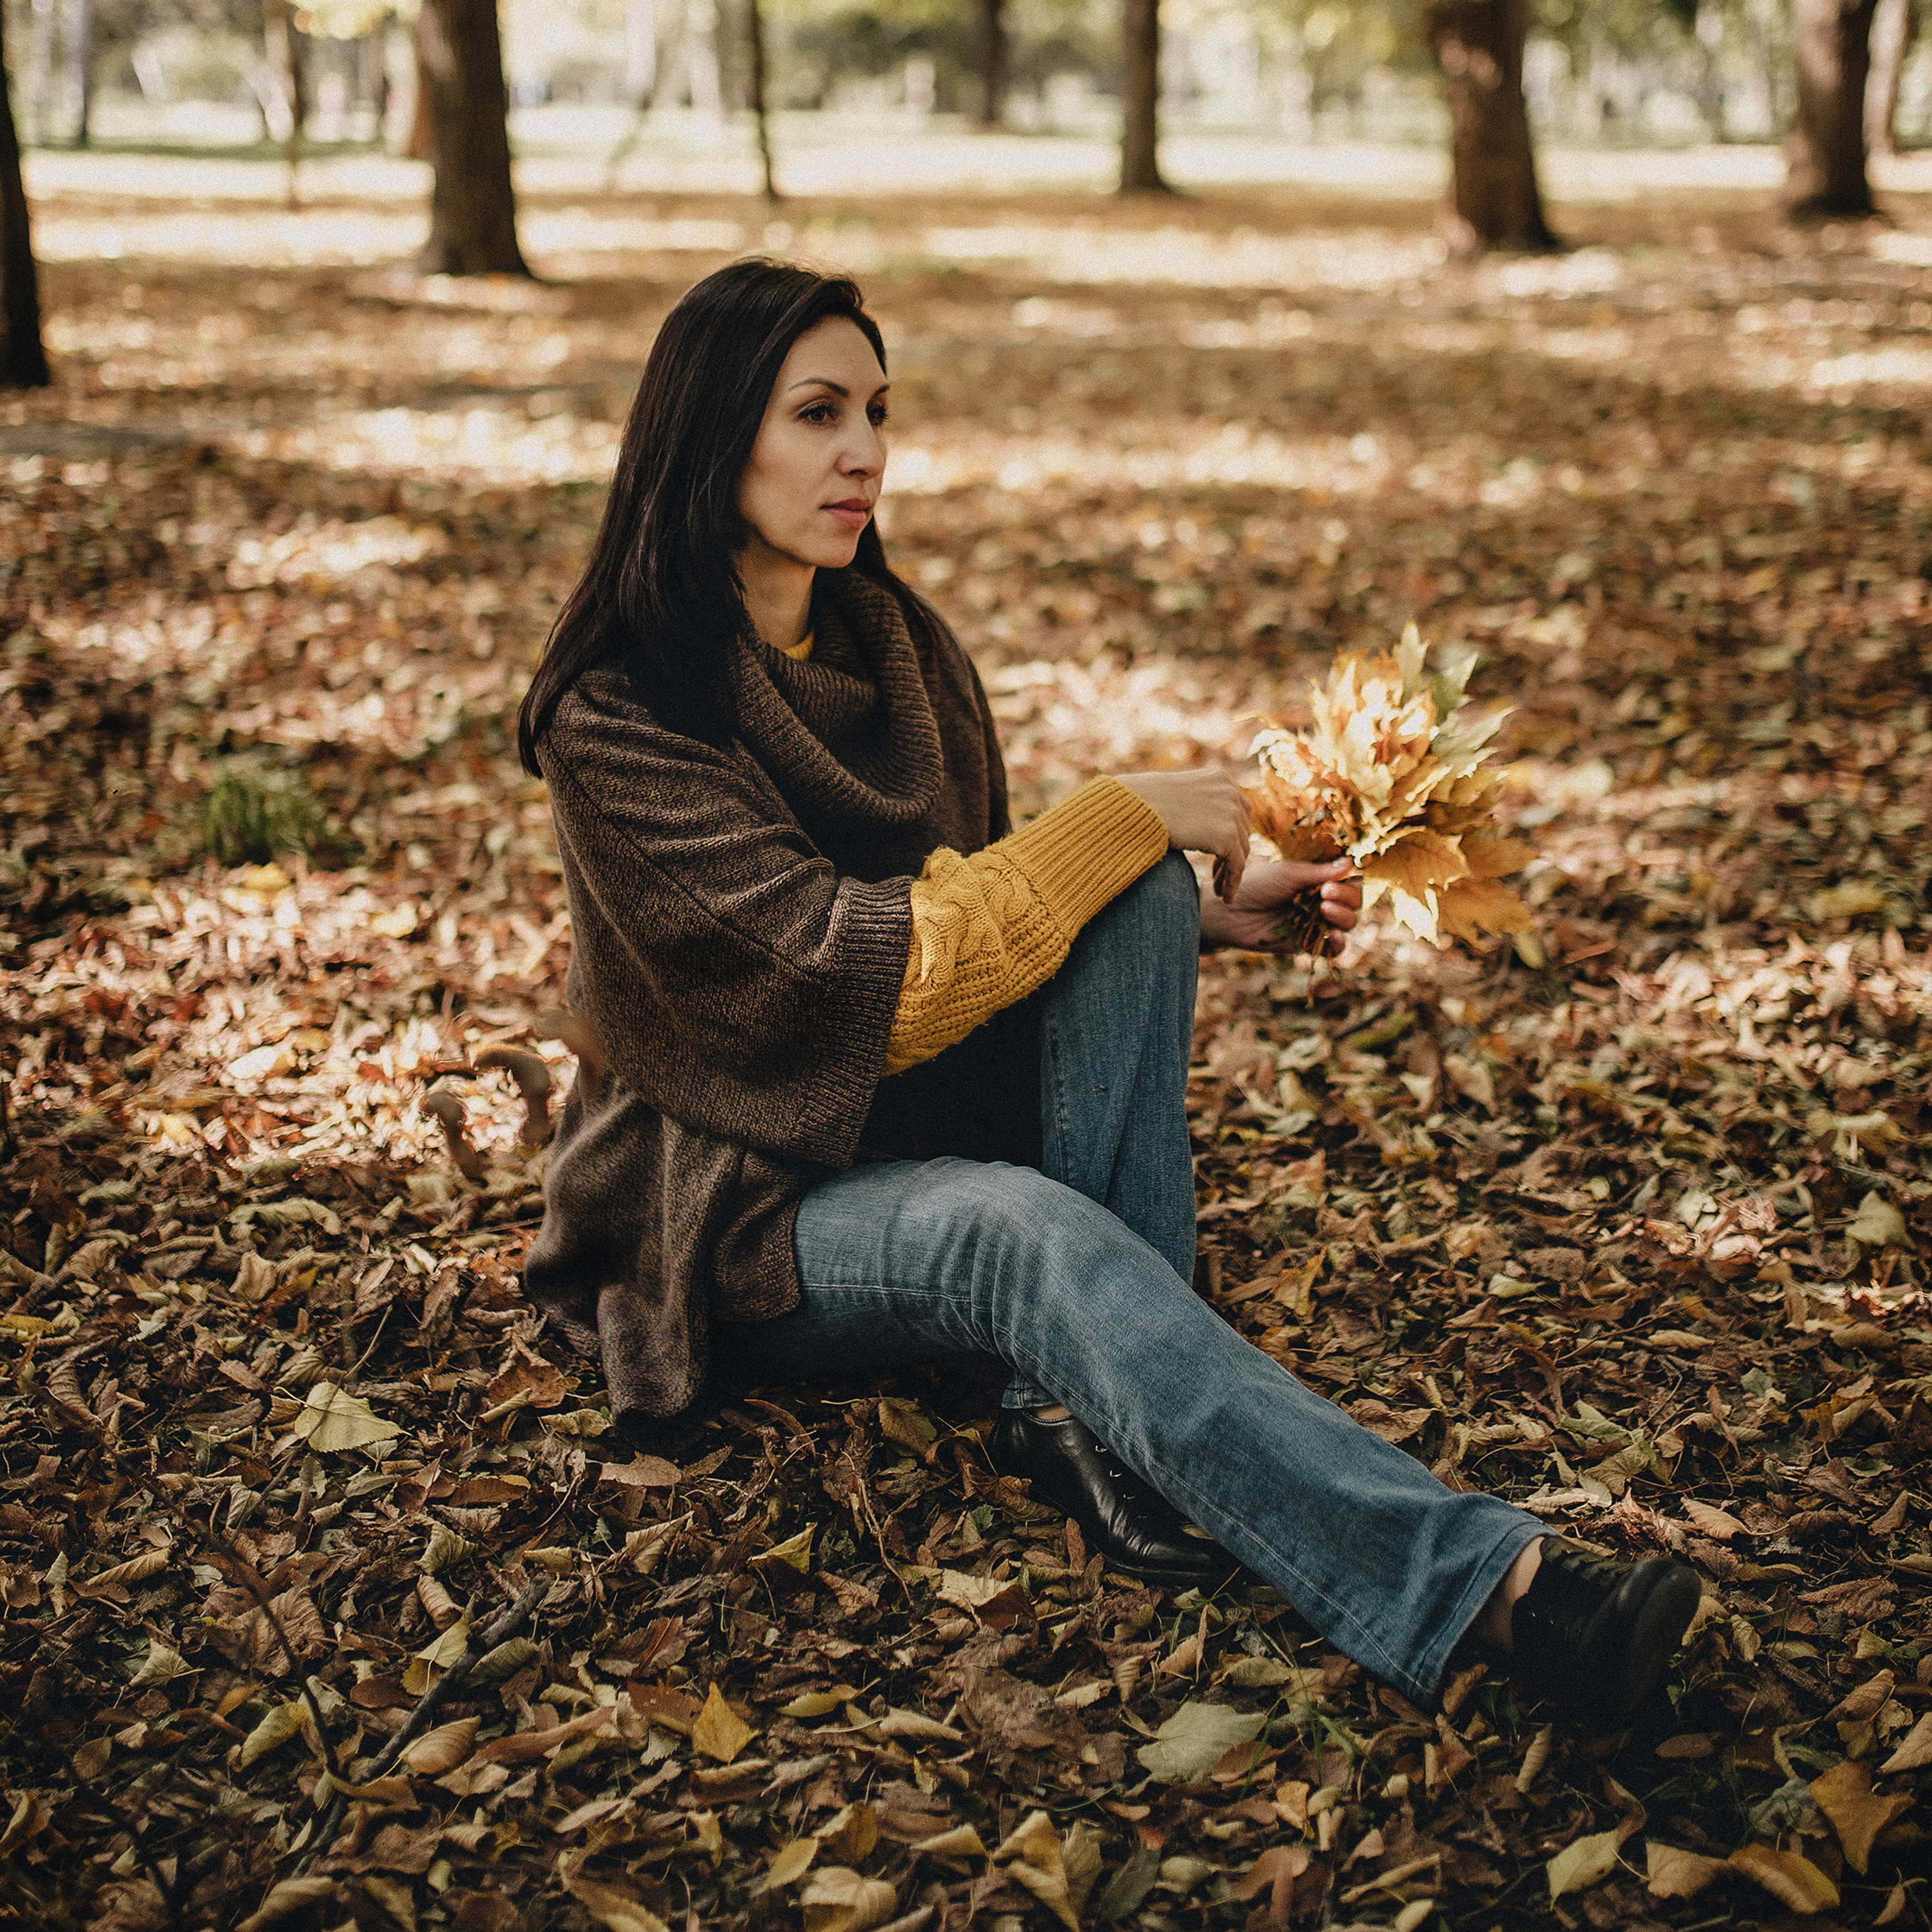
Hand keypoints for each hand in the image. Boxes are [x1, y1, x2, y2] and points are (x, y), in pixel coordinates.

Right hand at [1115, 769, 1250, 901]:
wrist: (1131, 809)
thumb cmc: (1140, 804)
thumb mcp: (1176, 796)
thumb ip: (1195, 806)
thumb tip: (1197, 822)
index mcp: (1219, 778)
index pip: (1238, 811)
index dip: (1231, 835)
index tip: (1218, 856)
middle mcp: (1230, 792)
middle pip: (1242, 831)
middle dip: (1231, 854)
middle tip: (1217, 876)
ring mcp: (1230, 812)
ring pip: (1241, 850)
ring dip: (1230, 872)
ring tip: (1218, 890)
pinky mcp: (1226, 835)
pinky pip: (1237, 865)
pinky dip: (1232, 883)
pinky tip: (1225, 897)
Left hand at [1198, 856, 1360, 955]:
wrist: (1229, 913)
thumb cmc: (1255, 886)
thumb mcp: (1287, 874)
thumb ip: (1318, 872)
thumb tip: (1350, 863)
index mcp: (1316, 880)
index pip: (1348, 881)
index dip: (1348, 881)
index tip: (1335, 879)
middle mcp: (1319, 900)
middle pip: (1353, 902)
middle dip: (1346, 897)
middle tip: (1326, 893)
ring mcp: (1314, 922)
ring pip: (1347, 922)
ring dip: (1344, 916)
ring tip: (1325, 909)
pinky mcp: (1306, 943)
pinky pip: (1333, 947)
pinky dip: (1340, 943)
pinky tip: (1336, 935)